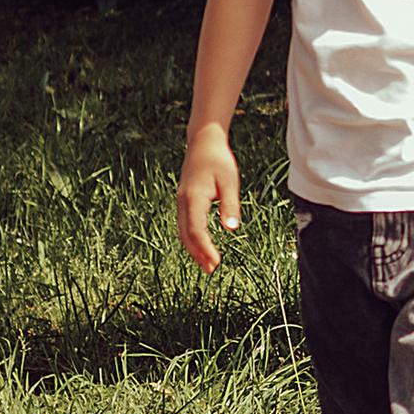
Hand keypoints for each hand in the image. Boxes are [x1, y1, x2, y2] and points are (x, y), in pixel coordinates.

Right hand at [177, 129, 239, 273]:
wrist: (202, 143)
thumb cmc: (218, 160)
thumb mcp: (229, 181)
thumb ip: (230, 204)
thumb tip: (231, 228)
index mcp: (194, 198)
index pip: (197, 230)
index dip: (206, 248)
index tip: (217, 262)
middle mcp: (183, 202)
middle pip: (186, 235)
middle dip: (198, 254)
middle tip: (212, 270)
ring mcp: (181, 202)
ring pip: (183, 231)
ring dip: (194, 249)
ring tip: (207, 264)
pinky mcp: (184, 201)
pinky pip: (184, 224)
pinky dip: (191, 239)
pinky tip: (202, 246)